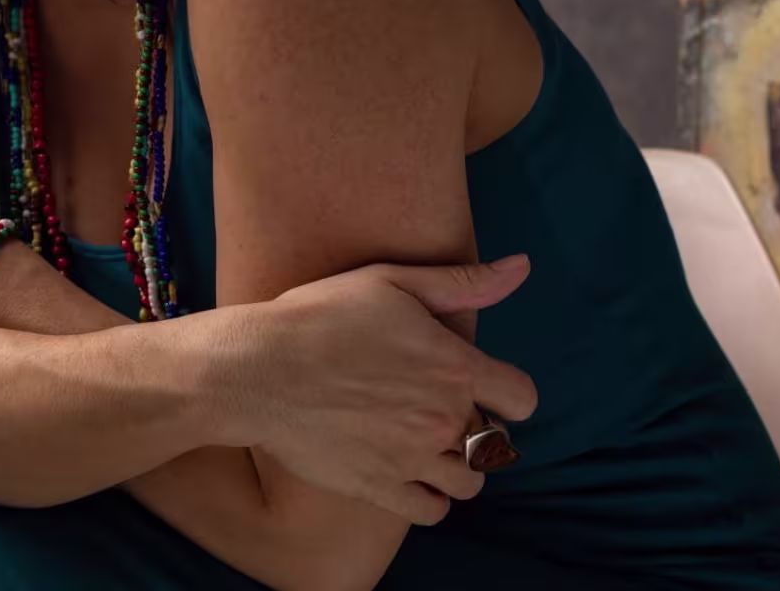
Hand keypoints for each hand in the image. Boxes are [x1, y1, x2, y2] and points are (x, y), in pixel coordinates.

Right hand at [210, 256, 538, 524]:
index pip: (521, 398)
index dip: (506, 393)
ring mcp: (413, 458)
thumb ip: (462, 283)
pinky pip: (432, 512)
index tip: (480, 385)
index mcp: (455, 367)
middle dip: (475, 427)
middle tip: (435, 409)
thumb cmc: (319, 316)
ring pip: (469, 483)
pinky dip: (428, 499)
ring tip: (426, 446)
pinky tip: (408, 474)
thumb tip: (521, 268)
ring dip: (457, 466)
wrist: (258, 368)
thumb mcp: (390, 282)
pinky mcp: (380, 486)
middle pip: (495, 444)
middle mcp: (444, 418)